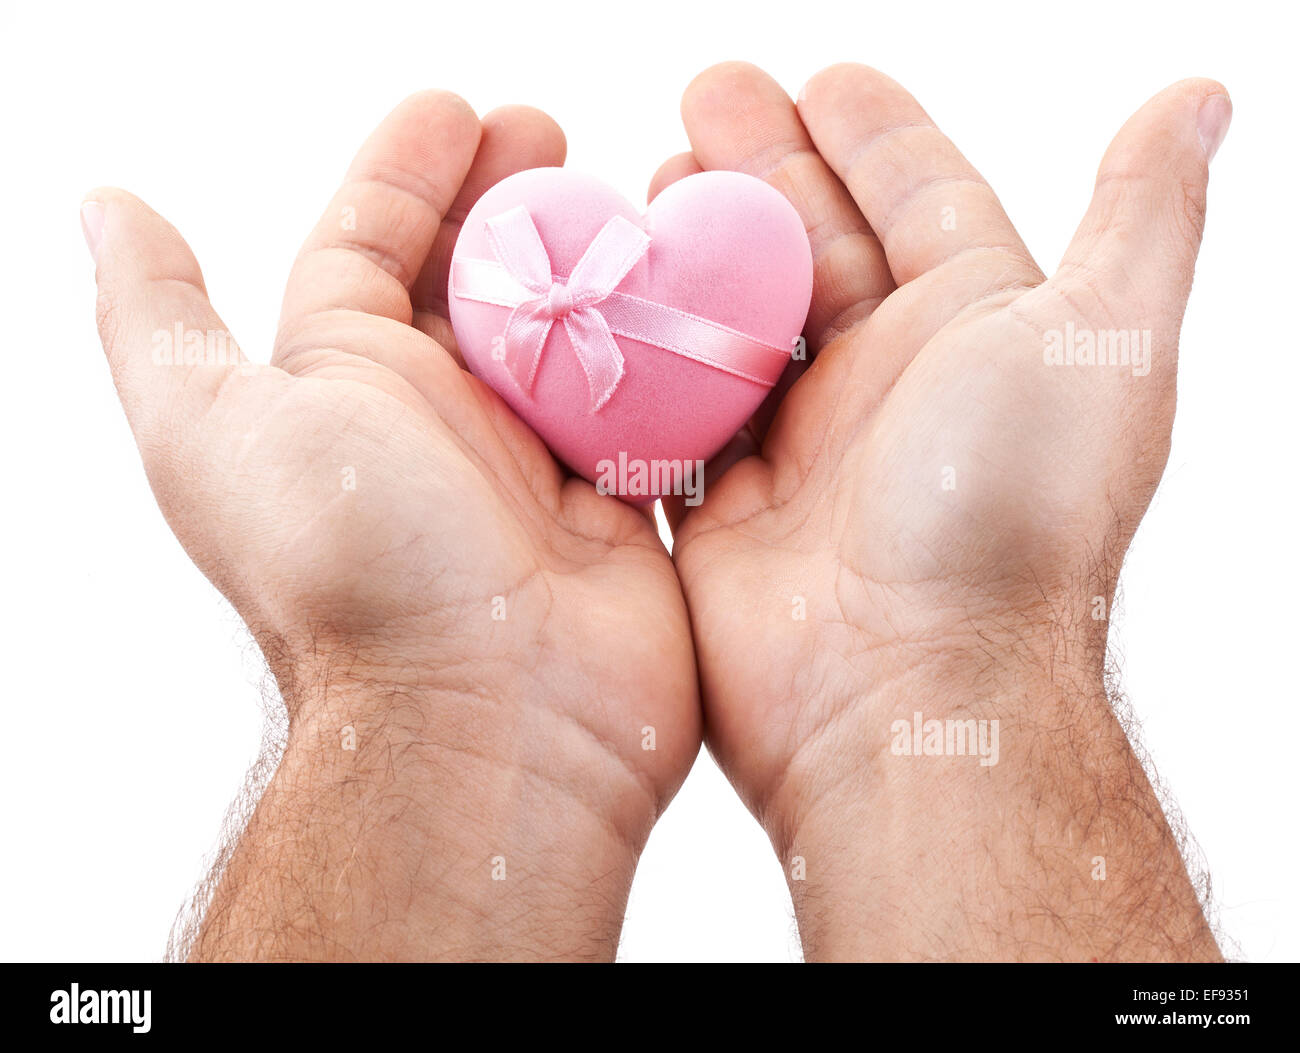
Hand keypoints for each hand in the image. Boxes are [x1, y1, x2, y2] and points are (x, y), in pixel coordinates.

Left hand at [85, 93, 698, 960]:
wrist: (490, 719)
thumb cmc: (351, 572)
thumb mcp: (216, 428)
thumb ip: (160, 318)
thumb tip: (106, 207)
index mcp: (350, 390)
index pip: (370, 249)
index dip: (408, 172)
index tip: (461, 112)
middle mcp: (441, 422)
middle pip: (478, 279)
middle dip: (512, 199)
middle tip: (554, 138)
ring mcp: (536, 462)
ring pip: (569, 328)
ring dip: (595, 258)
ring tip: (632, 196)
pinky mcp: (619, 501)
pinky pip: (645, 399)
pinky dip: (662, 343)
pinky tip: (687, 287)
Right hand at [660, 63, 1228, 959]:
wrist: (904, 694)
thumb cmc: (1007, 519)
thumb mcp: (1098, 344)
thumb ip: (1141, 216)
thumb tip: (1199, 96)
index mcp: (972, 332)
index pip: (920, 198)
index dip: (873, 133)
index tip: (820, 78)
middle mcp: (886, 384)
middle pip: (814, 245)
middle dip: (762, 167)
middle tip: (706, 101)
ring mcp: (800, 446)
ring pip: (740, 318)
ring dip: (699, 248)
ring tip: (653, 183)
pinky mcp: (724, 507)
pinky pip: (682, 409)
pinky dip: (652, 354)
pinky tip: (618, 295)